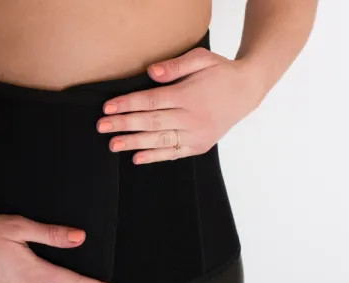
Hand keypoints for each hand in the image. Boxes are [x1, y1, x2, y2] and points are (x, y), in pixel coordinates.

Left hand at [96, 47, 263, 163]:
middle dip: (124, 125)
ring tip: (113, 145)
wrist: (247, 92)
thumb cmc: (220, 72)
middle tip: (101, 126)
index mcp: (189, 95)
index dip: (128, 104)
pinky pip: (174, 153)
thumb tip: (151, 72)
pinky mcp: (200, 145)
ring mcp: (197, 134)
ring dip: (135, 143)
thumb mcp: (202, 59)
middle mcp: (192, 118)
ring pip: (160, 141)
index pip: (152, 101)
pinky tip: (137, 158)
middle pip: (152, 122)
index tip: (107, 107)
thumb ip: (176, 65)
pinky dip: (155, 157)